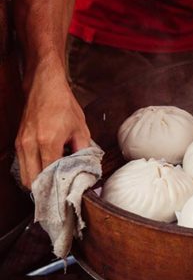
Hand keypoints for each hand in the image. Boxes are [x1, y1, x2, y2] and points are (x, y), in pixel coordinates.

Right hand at [15, 63, 89, 188]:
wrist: (45, 87)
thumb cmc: (64, 105)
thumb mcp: (81, 128)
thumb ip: (83, 151)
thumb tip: (86, 169)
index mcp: (48, 141)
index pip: (50, 175)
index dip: (60, 186)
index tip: (69, 192)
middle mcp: (30, 145)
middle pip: (32, 181)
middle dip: (46, 189)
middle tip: (60, 192)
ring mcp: (21, 143)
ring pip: (24, 175)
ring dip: (38, 182)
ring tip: (54, 182)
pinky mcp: (18, 142)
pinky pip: (22, 165)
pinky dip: (33, 171)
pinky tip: (47, 170)